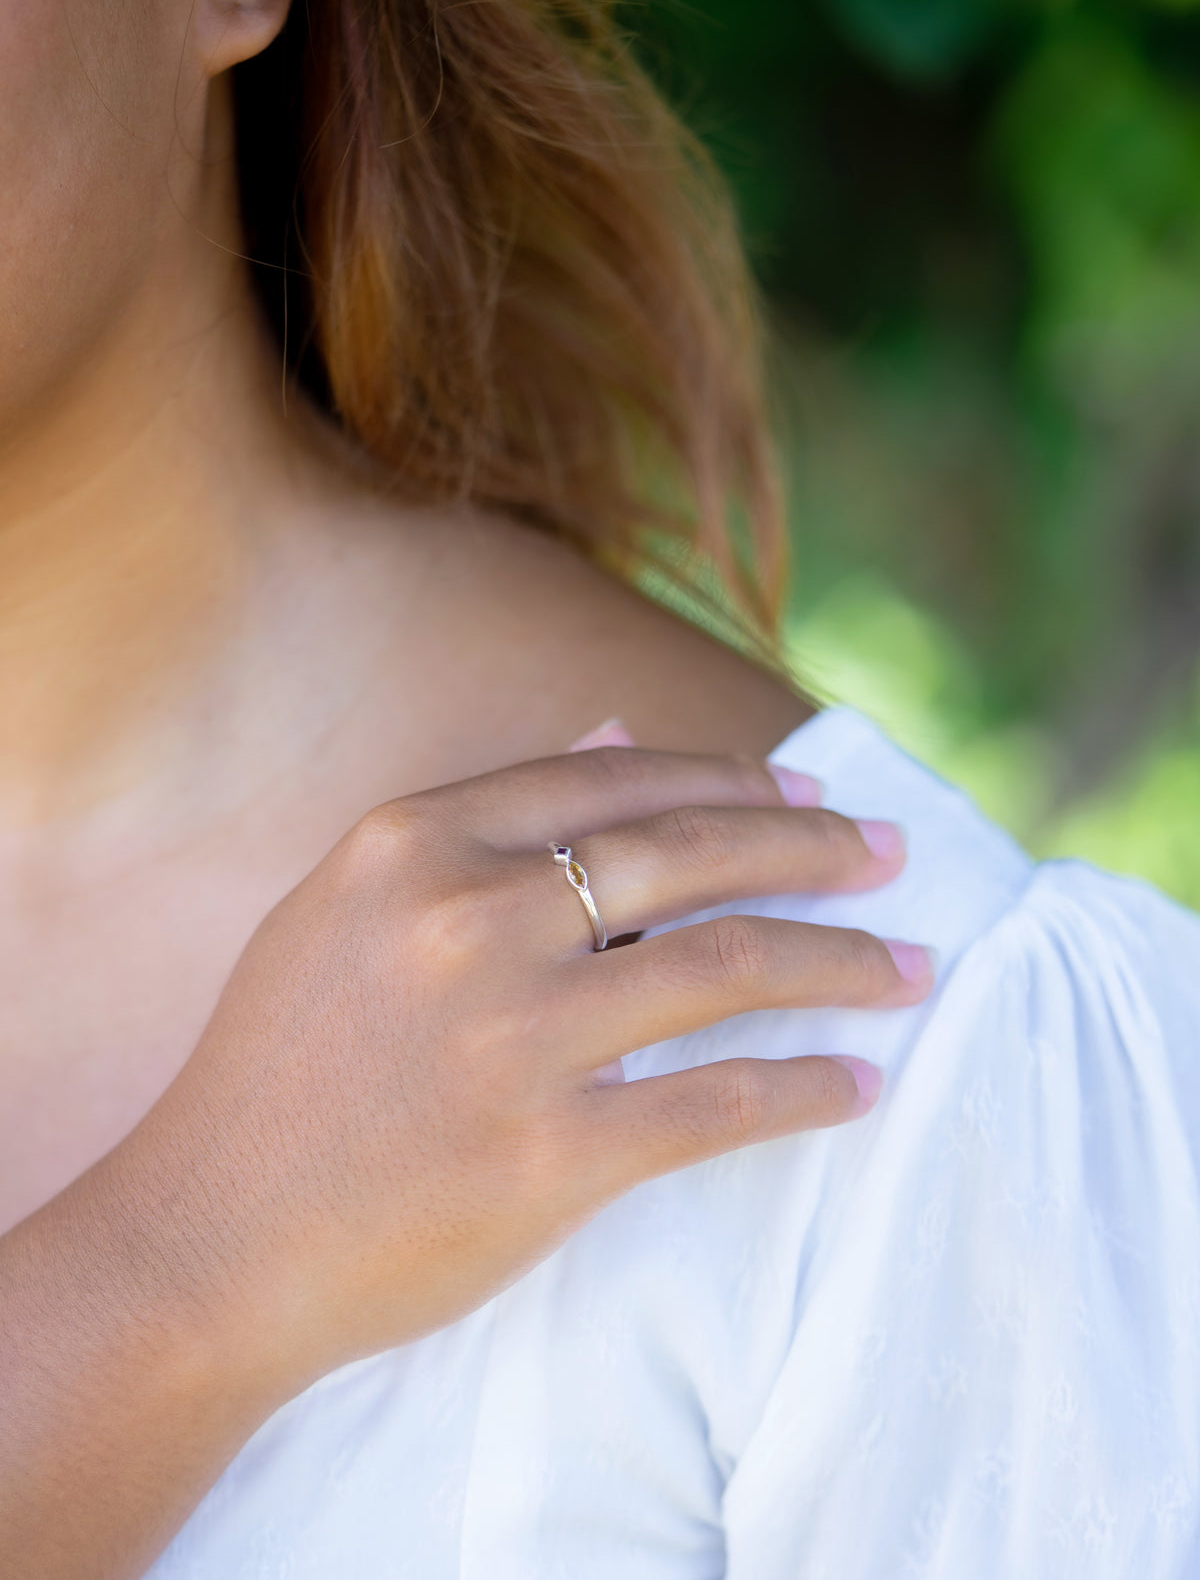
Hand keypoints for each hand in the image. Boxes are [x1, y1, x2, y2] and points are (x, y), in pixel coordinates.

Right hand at [113, 742, 931, 1390]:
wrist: (205, 1241)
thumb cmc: (279, 1071)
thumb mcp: (353, 909)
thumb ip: (485, 822)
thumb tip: (622, 731)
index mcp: (413, 841)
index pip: (616, 779)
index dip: (733, 779)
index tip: (806, 793)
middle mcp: (467, 917)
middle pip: (692, 853)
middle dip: (816, 846)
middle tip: (893, 855)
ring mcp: (511, 1037)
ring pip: (727, 965)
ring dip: (841, 961)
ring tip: (909, 968)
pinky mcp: (548, 1157)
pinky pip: (716, 1103)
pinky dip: (805, 1089)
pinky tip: (861, 1084)